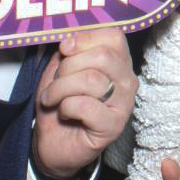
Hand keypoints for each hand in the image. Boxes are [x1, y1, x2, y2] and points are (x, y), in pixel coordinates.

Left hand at [32, 28, 136, 179]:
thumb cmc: (60, 104)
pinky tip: (64, 114)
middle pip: (103, 56)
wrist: (54, 144)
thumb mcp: (60, 70)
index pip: (114, 36)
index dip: (86, 38)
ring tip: (51, 98)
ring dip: (60, 88)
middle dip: (68, 66)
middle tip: (55, 81)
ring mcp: (124, 104)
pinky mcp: (113, 126)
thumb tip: (70, 41)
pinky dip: (66, 107)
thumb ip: (69, 52)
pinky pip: (86, 105)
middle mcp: (128, 81)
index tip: (65, 49)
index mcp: (118, 63)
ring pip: (92, 80)